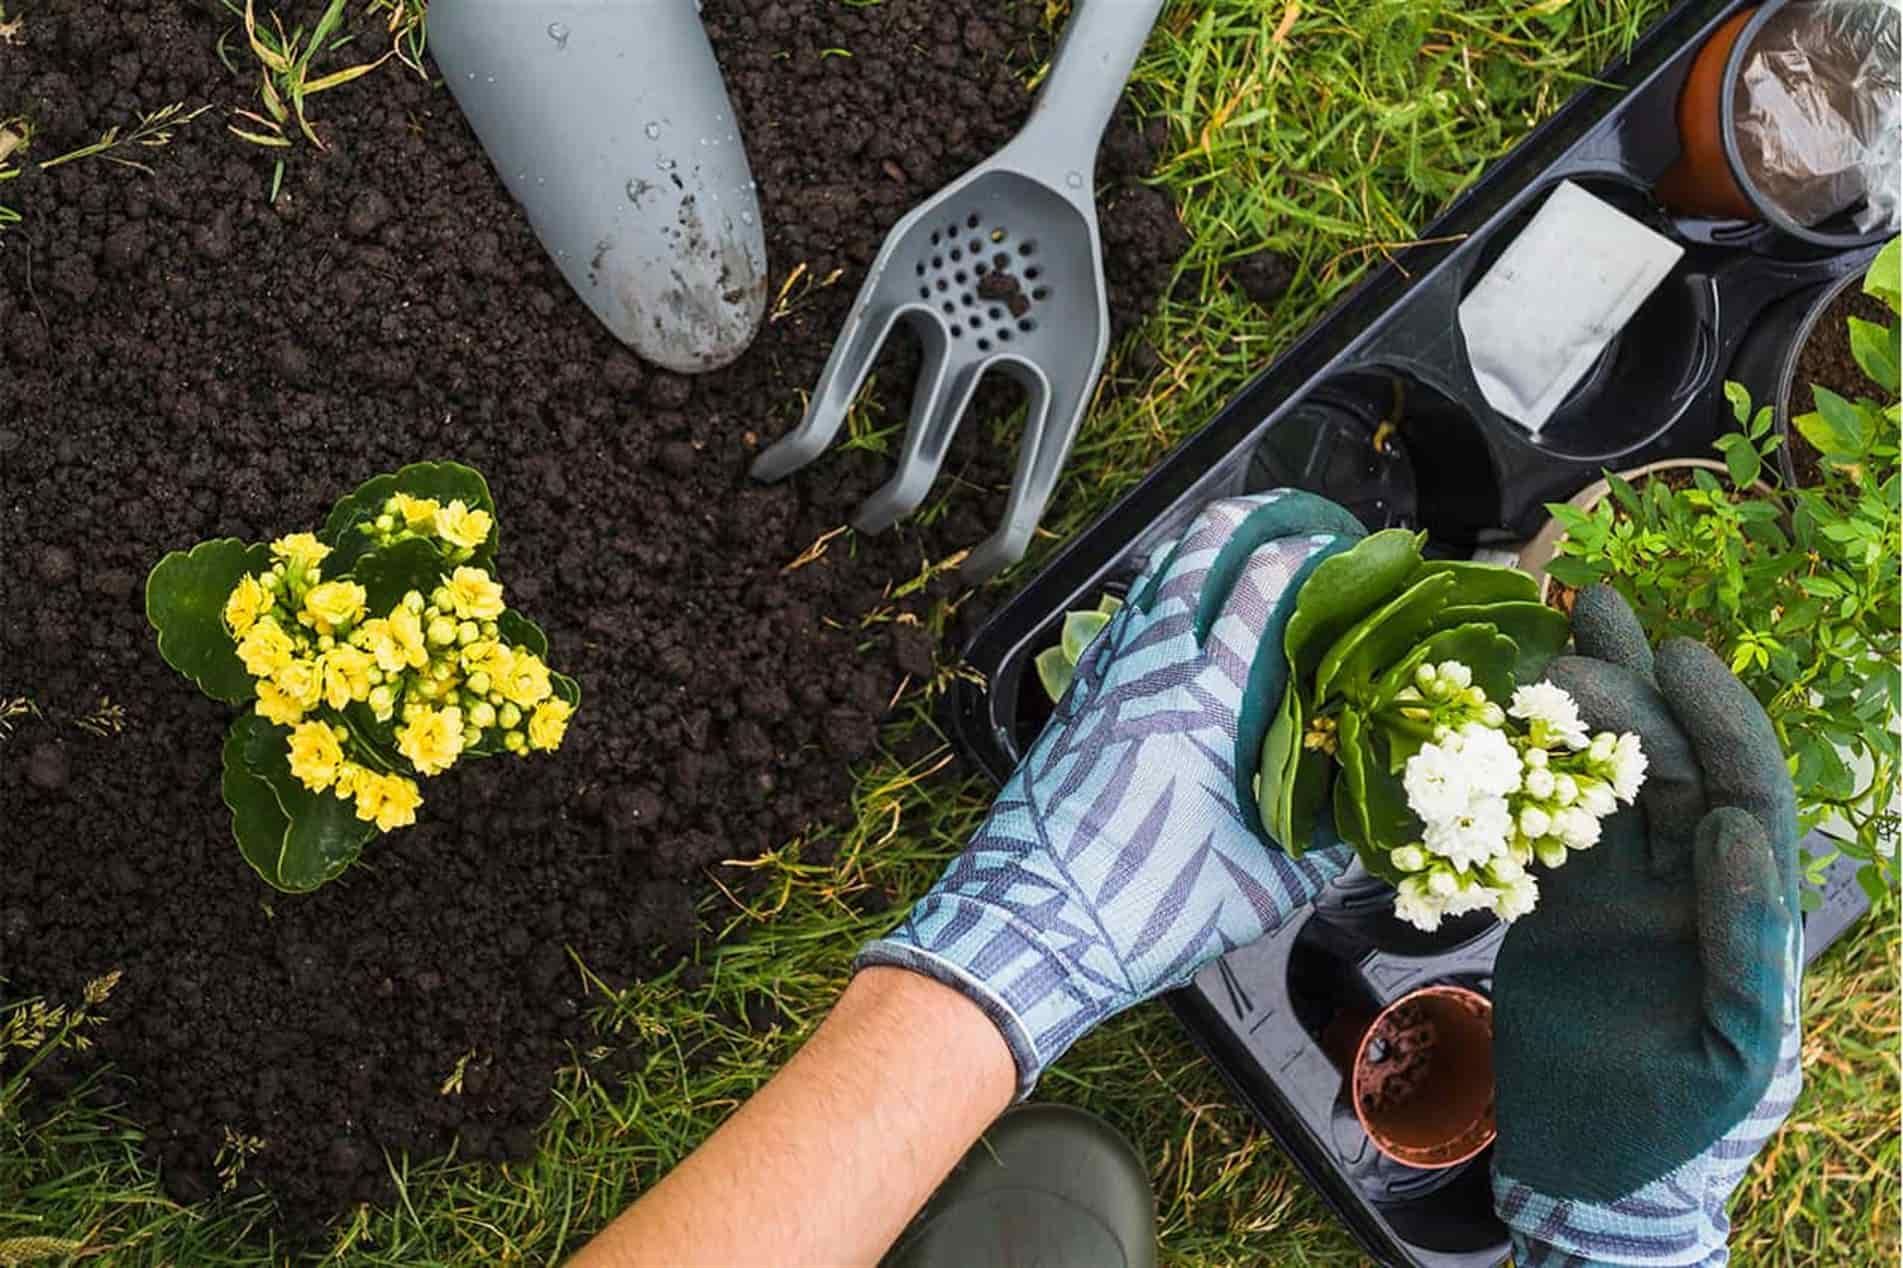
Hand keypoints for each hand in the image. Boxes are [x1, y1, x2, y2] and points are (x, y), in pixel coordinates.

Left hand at [859, 490, 1368, 1095]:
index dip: (1308, 552)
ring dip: (1198, 551)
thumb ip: (1321, 844)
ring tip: (1240, 548)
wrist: (1028, 929)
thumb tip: (1362, 817)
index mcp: (1205, 705)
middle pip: (1198, 553)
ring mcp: (1102, 680)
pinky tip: (1174, 617)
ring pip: (1151, 581)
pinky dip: (1156, 600)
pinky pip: (1121, 624)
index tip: (1346, 547)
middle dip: (1251, 519)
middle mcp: (1149, 672)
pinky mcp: (1073, 703)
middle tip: (1294, 518)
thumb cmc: (1143, 912)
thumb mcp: (1261, 889)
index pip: (1262, 590)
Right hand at [1491, 586, 1801, 1265]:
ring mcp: (1623, 892)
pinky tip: (1506, 718)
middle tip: (1587, 623)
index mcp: (1743, 912)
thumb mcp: (1732, 1051)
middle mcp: (1688, 887)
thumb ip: (1746, 943)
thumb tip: (1732, 831)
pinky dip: (1527, 771)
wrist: (1587, 1169)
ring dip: (1586, 710)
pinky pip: (1545, 824)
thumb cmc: (1674, 1126)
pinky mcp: (1561, 906)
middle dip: (1637, 691)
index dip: (1717, 721)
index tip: (1677, 656)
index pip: (1741, 794)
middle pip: (1669, 767)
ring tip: (1557, 631)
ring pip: (1607, 781)